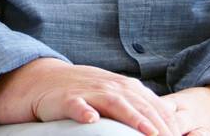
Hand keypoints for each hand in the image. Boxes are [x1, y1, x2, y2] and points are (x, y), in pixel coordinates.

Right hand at [0, 58, 181, 135]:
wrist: (38, 80)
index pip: (152, 103)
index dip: (168, 121)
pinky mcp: (63, 98)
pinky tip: (91, 119)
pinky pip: (74, 104)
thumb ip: (137, 104)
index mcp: (122, 85)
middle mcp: (107, 85)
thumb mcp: (111, 95)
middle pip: (138, 102)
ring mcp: (85, 90)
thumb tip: (171, 118)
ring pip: (113, 101)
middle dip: (157, 122)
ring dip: (131, 116)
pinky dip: (83, 110)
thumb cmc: (79, 92)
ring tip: (147, 132)